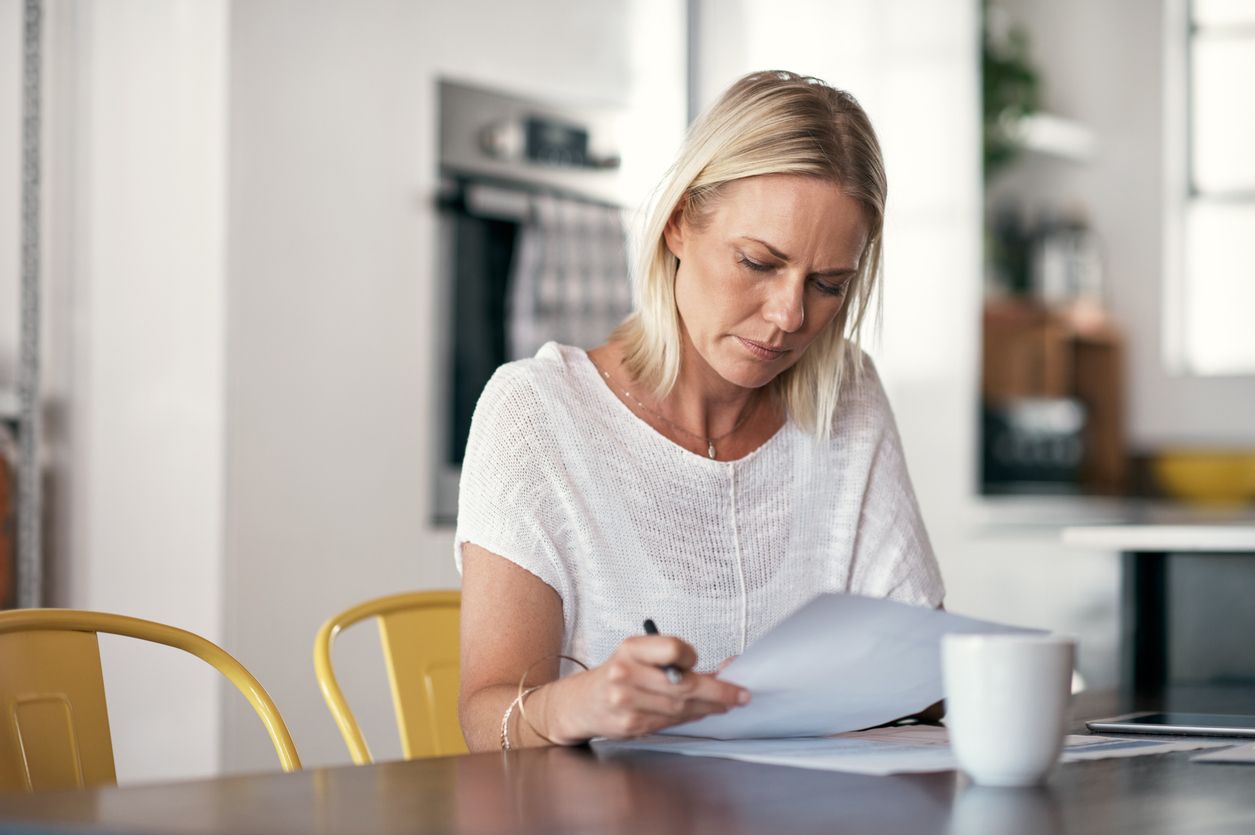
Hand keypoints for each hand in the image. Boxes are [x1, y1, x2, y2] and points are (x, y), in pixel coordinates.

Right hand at [548, 636, 750, 742]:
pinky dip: (690, 717)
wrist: (583, 702)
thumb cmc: (619, 674)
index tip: (697, 661)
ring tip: (723, 704)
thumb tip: (727, 667)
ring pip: (681, 707)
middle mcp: (625, 673)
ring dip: (708, 708)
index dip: (690, 656)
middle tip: (740, 694)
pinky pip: (670, 722)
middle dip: (718, 692)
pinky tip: (699, 713)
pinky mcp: (630, 724)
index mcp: (630, 649)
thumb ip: (677, 659)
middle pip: (683, 684)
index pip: (672, 648)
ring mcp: (626, 702)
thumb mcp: (641, 655)